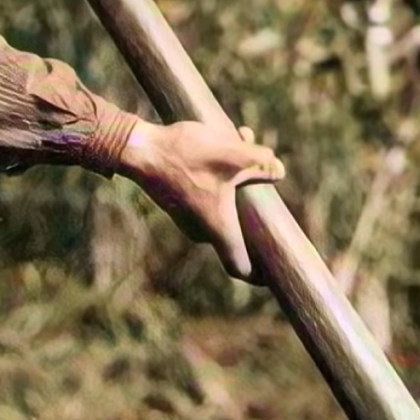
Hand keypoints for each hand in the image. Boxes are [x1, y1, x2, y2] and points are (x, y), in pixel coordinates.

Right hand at [117, 118, 282, 282]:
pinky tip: (230, 144)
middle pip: (236, 234)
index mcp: (218, 228)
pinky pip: (210, 198)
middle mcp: (202, 230)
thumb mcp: (232, 154)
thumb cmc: (185, 156)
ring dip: (239, 184)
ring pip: (224, 208)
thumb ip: (261, 163)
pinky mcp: (180, 203)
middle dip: (254, 213)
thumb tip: (279, 172)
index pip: (240, 268)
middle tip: (269, 197)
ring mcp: (189, 218)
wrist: (139, 149)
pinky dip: (222, 180)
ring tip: (247, 146)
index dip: (258, 276)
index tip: (272, 275)